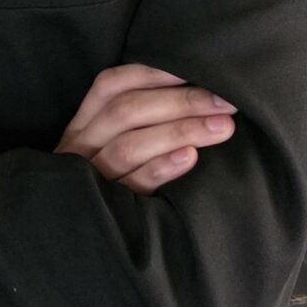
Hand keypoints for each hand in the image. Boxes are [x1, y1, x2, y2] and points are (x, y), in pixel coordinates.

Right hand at [55, 64, 235, 191]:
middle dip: (180, 102)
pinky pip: (135, 183)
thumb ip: (140, 116)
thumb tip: (196, 89)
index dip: (150, 73)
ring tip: (221, 128)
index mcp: (84, 122)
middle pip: (127, 112)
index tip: (192, 70)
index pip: (111, 85)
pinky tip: (191, 157)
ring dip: (180, 131)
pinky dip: (163, 167)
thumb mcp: (112, 142)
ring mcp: (92, 177)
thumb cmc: (112, 175)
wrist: (81, 236)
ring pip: (130, 146)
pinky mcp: (109, 207)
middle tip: (225, 102)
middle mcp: (82, 145)